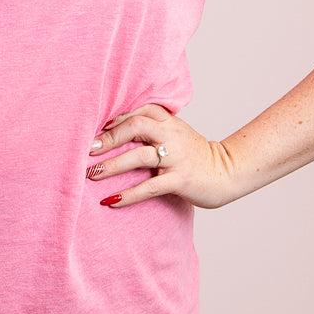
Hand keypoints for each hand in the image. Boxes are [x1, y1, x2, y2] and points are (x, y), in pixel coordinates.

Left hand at [88, 103, 237, 209]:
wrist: (227, 172)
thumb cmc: (192, 154)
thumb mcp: (174, 132)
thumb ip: (151, 127)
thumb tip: (111, 128)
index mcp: (168, 121)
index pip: (137, 112)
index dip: (113, 120)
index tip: (92, 130)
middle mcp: (171, 135)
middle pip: (135, 127)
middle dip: (108, 139)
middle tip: (87, 151)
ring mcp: (176, 157)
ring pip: (138, 156)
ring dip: (111, 166)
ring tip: (91, 175)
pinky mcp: (180, 179)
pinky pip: (149, 187)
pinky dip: (128, 194)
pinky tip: (110, 201)